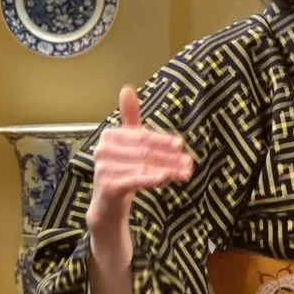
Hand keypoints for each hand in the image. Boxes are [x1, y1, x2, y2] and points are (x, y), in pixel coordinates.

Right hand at [87, 85, 193, 233]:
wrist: (107, 204)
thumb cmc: (120, 170)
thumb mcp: (127, 142)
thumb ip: (130, 118)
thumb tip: (127, 88)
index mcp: (110, 135)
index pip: (142, 136)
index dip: (163, 140)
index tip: (181, 144)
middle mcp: (103, 149)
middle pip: (145, 151)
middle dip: (170, 157)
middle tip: (190, 162)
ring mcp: (103, 168)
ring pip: (144, 166)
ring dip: (168, 169)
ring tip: (185, 173)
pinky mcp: (108, 185)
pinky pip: (135, 180)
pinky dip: (151, 178)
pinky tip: (166, 178)